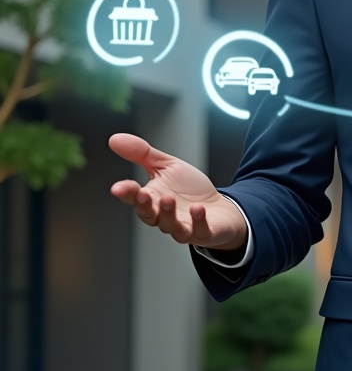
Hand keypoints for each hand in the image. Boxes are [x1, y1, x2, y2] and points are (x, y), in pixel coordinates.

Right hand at [108, 133, 246, 250]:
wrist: (218, 208)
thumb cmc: (189, 189)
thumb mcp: (166, 166)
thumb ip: (142, 154)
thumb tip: (114, 139)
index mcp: (153, 199)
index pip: (135, 197)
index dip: (127, 193)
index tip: (118, 187)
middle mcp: (164, 216)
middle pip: (148, 215)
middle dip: (144, 205)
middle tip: (143, 194)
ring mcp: (183, 226)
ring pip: (170, 226)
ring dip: (168, 214)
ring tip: (169, 199)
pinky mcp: (203, 232)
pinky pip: (199, 230)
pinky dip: (198, 221)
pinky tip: (198, 209)